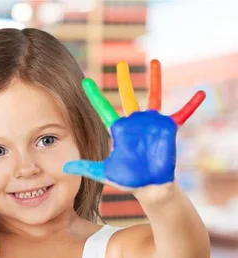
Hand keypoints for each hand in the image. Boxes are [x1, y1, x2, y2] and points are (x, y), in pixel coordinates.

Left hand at [63, 60, 205, 188]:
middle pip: (127, 96)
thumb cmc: (128, 179)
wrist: (149, 187)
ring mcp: (151, 123)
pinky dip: (191, 105)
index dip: (94, 96)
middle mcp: (134, 122)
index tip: (84, 82)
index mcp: (119, 130)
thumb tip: (64, 167)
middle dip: (123, 80)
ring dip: (155, 80)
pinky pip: (182, 113)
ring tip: (155, 62)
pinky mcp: (168, 129)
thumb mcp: (104, 172)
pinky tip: (200, 93)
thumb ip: (85, 167)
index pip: (103, 109)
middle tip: (120, 63)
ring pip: (153, 97)